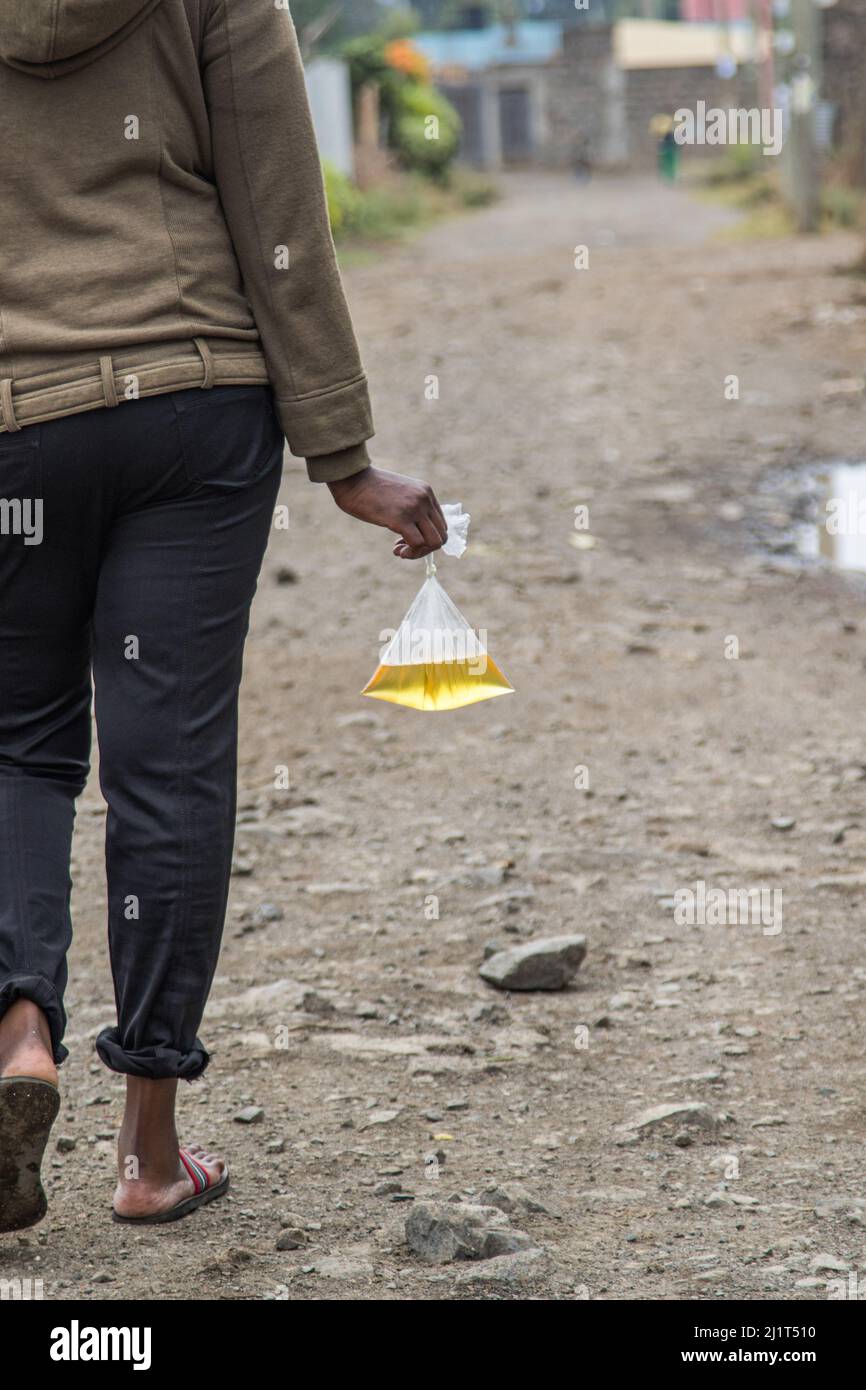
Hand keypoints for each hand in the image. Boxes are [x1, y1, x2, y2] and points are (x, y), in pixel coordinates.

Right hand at [328, 466, 447, 558]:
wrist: (351, 478)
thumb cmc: (368, 488)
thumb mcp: (398, 493)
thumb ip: (411, 507)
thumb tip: (415, 530)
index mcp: (426, 492)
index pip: (440, 524)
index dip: (427, 537)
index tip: (407, 538)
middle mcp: (424, 499)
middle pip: (442, 536)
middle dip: (425, 549)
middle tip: (404, 547)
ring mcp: (415, 508)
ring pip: (434, 542)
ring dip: (418, 553)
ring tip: (400, 551)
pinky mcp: (401, 519)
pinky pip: (417, 544)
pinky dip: (410, 553)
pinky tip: (396, 551)